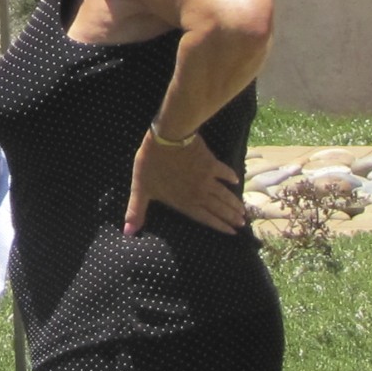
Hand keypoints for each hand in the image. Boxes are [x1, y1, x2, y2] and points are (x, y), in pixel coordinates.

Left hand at [125, 131, 244, 234]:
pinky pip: (224, 172)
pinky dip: (231, 177)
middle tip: (243, 224)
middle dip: (230, 217)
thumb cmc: (152, 163)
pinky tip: (236, 182)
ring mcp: (206, 178)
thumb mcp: (140, 188)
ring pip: (223, 194)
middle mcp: (198, 193)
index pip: (204, 217)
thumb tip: (127, 232)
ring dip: (234, 203)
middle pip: (218, 208)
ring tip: (243, 211)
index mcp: (183, 201)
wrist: (167, 137)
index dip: (218, 225)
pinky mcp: (210, 162)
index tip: (231, 233)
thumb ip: (136, 210)